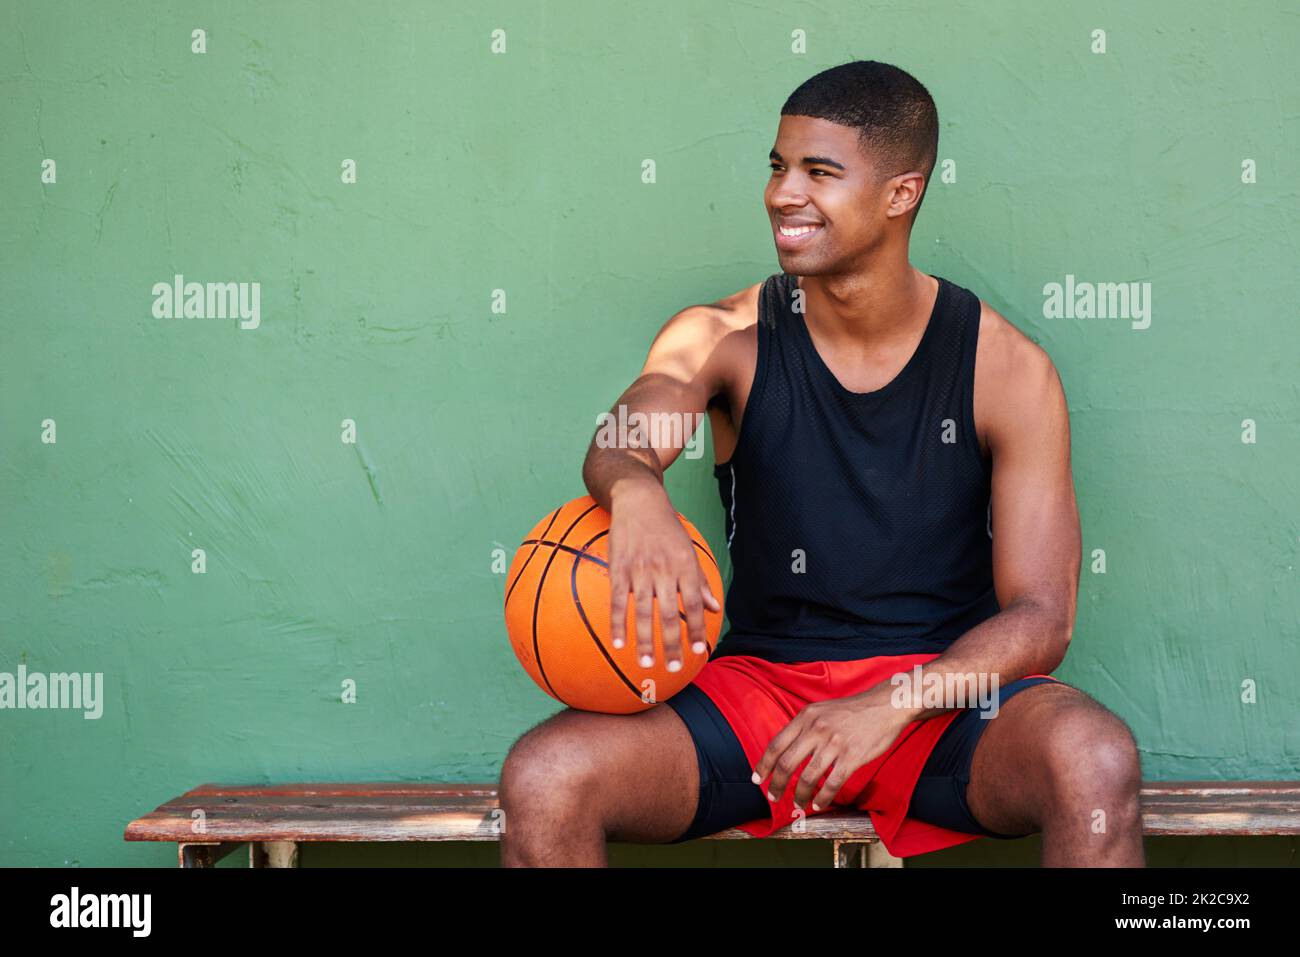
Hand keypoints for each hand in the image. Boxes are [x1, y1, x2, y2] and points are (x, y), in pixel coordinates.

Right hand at [607, 482, 720, 670]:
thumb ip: (701, 581)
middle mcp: (664, 569)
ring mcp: (639, 570)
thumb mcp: (689, 549)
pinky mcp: (619, 568)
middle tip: (673, 668)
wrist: (638, 499)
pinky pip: (617, 601)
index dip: (696, 629)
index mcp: (685, 565)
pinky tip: (619, 643)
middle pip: (670, 613)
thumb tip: (715, 609)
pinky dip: (618, 624)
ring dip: (645, 640)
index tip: (697, 652)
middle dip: (672, 643)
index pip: (694, 604)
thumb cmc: (667, 527)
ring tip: (647, 663)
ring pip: (643, 611)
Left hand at [751, 689, 912, 812]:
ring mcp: (834, 744)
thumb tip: (786, 750)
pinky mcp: (852, 757)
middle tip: (773, 797)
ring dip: (799, 796)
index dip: (763, 764)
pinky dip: (822, 798)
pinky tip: (818, 804)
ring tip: (798, 804)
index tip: (757, 779)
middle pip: (786, 764)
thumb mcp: (821, 710)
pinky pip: (831, 784)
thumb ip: (804, 727)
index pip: (776, 744)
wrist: (885, 705)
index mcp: (806, 716)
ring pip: (808, 778)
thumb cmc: (852, 711)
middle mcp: (816, 729)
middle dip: (776, 785)